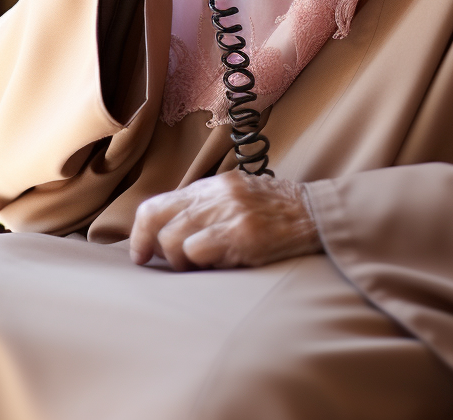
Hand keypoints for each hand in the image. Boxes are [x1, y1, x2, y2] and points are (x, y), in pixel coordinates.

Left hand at [129, 171, 321, 269]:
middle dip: (154, 250)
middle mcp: (216, 194)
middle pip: (158, 221)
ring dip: (180, 261)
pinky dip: (201, 264)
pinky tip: (219, 266)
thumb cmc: (273, 212)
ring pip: (174, 239)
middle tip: (166, 264)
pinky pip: (199, 250)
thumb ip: (204, 208)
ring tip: (200, 266)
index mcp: (211, 185)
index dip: (139, 233)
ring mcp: (229, 212)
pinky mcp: (243, 233)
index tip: (142, 254)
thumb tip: (165, 233)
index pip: (156, 203)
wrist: (312, 213)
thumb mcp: (235, 197)